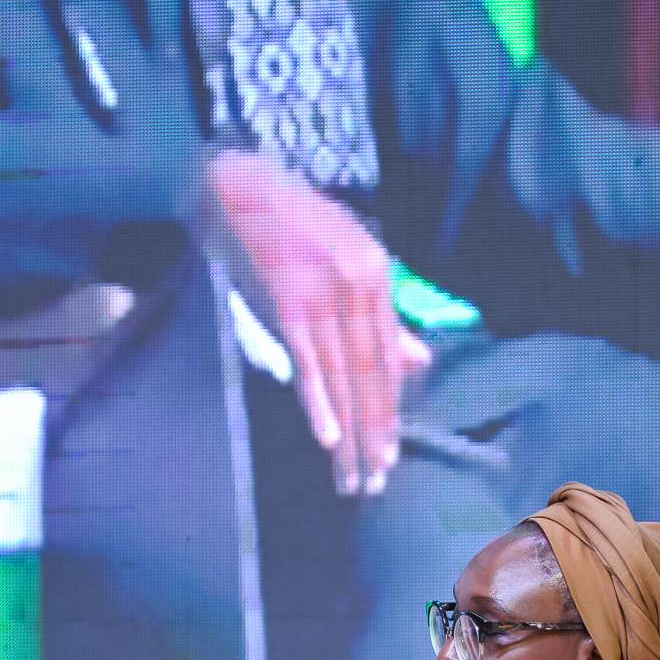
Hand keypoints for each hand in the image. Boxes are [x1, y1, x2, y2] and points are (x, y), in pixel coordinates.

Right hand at [208, 148, 430, 495]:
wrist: (240, 180)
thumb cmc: (295, 220)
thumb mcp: (350, 256)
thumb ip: (383, 313)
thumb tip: (418, 362)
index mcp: (377, 275)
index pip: (387, 359)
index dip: (388, 409)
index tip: (388, 452)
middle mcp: (358, 285)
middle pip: (371, 374)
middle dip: (375, 432)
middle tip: (377, 480)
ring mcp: (323, 293)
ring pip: (343, 376)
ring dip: (349, 431)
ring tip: (353, 475)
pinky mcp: (287, 300)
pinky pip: (308, 360)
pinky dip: (318, 399)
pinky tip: (328, 436)